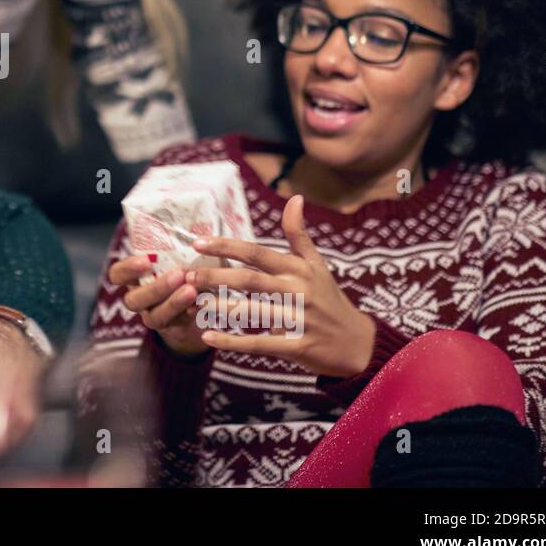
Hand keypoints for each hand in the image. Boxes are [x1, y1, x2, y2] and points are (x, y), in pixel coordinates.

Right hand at [109, 255, 211, 357]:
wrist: (190, 300)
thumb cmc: (177, 268)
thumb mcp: (169, 257)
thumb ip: (171, 246)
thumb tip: (188, 218)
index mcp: (133, 279)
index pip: (117, 275)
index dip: (128, 269)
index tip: (146, 260)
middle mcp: (138, 299)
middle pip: (134, 300)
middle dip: (156, 288)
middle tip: (178, 274)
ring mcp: (153, 316)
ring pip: (156, 316)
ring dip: (174, 303)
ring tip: (193, 290)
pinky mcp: (172, 329)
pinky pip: (177, 325)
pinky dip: (190, 314)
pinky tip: (202, 304)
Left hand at [185, 195, 376, 377]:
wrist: (358, 344)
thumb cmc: (330, 300)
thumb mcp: (317, 265)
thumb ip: (299, 234)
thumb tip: (295, 198)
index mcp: (298, 269)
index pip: (257, 253)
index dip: (227, 247)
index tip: (198, 243)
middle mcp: (298, 291)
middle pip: (249, 281)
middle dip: (216, 277)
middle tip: (187, 275)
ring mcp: (298, 320)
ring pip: (251, 312)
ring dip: (219, 308)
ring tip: (191, 304)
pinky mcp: (297, 347)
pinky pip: (260, 343)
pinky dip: (233, 342)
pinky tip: (208, 338)